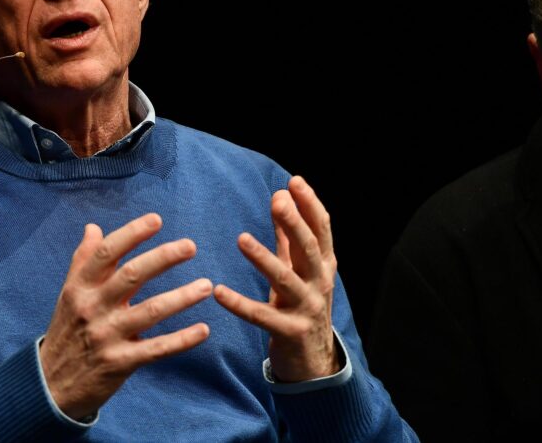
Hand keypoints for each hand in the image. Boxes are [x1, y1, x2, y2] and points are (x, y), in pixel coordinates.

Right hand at [39, 213, 212, 419]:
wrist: (51, 384)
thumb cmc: (66, 331)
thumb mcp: (68, 293)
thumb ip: (83, 259)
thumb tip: (93, 227)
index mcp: (80, 287)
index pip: (107, 253)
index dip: (132, 234)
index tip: (157, 219)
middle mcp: (93, 307)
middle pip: (132, 276)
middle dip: (163, 258)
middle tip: (190, 246)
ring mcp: (107, 336)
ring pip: (150, 311)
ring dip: (181, 297)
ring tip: (206, 286)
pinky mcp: (120, 363)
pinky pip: (156, 349)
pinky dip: (182, 340)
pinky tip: (204, 330)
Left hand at [214, 176, 340, 381]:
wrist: (314, 361)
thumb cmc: (301, 304)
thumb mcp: (298, 268)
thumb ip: (288, 235)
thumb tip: (282, 194)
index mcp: (323, 265)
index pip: (322, 230)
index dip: (309, 205)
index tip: (295, 181)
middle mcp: (319, 284)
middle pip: (309, 250)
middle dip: (295, 224)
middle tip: (278, 201)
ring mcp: (306, 309)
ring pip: (285, 280)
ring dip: (263, 259)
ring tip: (241, 239)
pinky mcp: (289, 332)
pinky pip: (261, 316)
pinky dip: (240, 304)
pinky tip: (218, 292)